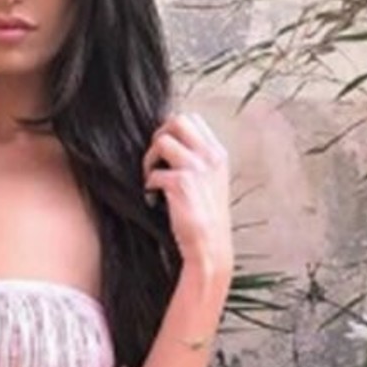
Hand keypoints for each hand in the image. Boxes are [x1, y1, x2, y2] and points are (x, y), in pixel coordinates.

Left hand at [142, 112, 232, 278]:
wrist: (209, 247)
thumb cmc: (206, 220)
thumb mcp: (210, 183)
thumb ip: (198, 162)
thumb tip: (170, 145)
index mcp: (218, 154)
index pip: (192, 119)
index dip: (172, 130)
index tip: (165, 152)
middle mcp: (210, 156)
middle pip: (177, 120)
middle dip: (160, 136)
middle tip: (156, 160)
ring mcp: (196, 168)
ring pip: (162, 140)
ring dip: (150, 159)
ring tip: (151, 179)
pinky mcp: (181, 183)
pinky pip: (154, 172)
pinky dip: (148, 186)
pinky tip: (152, 200)